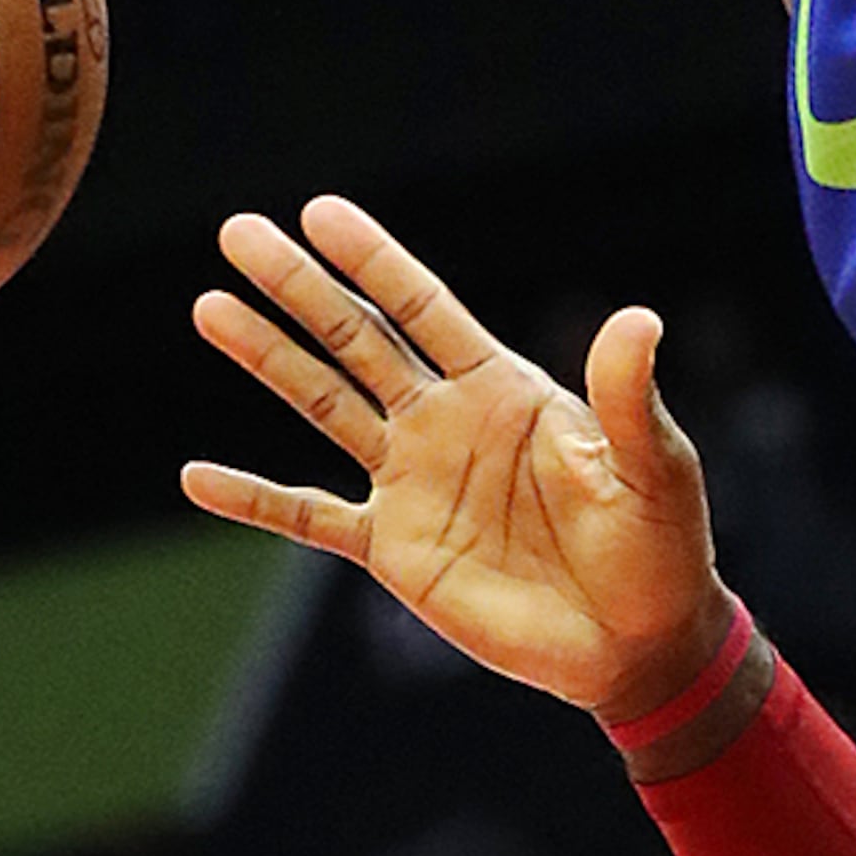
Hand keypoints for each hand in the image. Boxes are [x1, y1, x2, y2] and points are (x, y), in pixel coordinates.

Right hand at [183, 194, 740, 730]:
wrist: (638, 642)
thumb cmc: (660, 546)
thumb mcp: (653, 465)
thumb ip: (629, 396)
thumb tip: (638, 318)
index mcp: (505, 389)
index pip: (425, 309)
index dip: (375, 262)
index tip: (319, 213)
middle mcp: (448, 422)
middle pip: (357, 340)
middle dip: (299, 288)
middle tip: (239, 234)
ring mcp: (414, 483)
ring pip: (324, 407)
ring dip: (268, 360)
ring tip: (209, 307)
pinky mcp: (396, 550)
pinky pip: (310, 517)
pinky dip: (254, 500)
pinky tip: (195, 478)